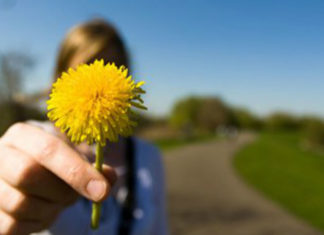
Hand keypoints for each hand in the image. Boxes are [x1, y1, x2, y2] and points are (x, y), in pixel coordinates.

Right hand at [0, 123, 116, 234]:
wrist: (23, 174)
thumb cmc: (53, 164)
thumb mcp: (73, 156)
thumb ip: (93, 165)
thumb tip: (110, 177)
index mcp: (23, 135)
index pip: (48, 149)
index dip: (77, 171)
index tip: (102, 190)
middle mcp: (0, 155)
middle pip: (28, 174)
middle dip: (62, 190)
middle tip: (75, 195)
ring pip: (21, 203)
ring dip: (51, 208)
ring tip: (58, 200)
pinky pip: (14, 226)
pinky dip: (38, 222)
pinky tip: (44, 210)